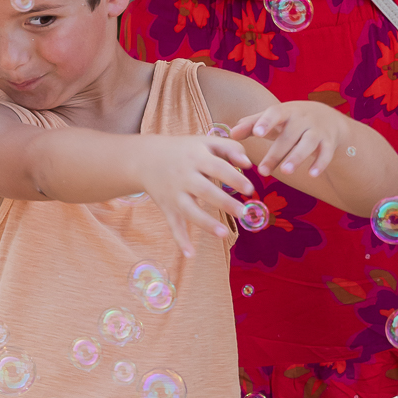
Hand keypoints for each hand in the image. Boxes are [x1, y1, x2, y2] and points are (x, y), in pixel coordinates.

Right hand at [136, 134, 253, 256]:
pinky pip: (173, 225)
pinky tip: (190, 255)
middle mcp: (184, 176)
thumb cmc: (185, 150)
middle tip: (243, 212)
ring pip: (189, 210)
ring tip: (224, 234)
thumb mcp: (205, 143)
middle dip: (224, 202)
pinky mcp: (167, 207)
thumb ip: (230, 148)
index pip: (218, 168)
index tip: (250, 189)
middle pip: (205, 191)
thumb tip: (249, 164)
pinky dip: (180, 240)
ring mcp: (174, 194)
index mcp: (196, 157)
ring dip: (205, 223)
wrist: (147, 158)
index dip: (234, 178)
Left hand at [230, 101, 340, 179]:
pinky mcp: (329, 142)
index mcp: (286, 112)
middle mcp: (303, 119)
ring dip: (297, 157)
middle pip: (290, 135)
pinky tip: (312, 174)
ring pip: (308, 143)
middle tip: (262, 171)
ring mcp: (317, 130)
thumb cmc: (291, 120)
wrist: (327, 118)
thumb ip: (252, 125)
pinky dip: (320, 163)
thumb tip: (230, 134)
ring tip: (285, 171)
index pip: (275, 113)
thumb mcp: (274, 119)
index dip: (266, 122)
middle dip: (277, 152)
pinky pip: (326, 153)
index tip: (256, 133)